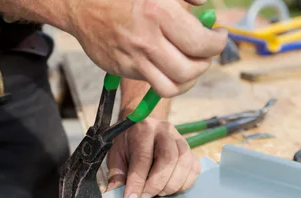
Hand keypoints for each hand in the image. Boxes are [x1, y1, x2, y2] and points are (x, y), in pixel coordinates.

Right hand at [66, 0, 226, 97]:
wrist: (81, 4)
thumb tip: (205, 7)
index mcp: (159, 12)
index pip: (201, 43)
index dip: (217, 44)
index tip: (219, 36)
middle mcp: (148, 40)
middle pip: (191, 68)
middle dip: (205, 62)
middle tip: (206, 52)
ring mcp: (134, 58)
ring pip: (174, 85)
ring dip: (189, 79)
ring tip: (191, 66)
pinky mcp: (124, 69)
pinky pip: (154, 86)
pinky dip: (169, 83)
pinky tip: (172, 70)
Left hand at [105, 118, 201, 197]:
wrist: (143, 127)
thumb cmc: (129, 144)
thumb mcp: (117, 155)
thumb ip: (116, 174)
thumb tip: (114, 194)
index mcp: (143, 129)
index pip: (143, 157)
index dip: (137, 181)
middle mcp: (165, 130)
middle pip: (168, 159)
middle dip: (156, 184)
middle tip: (145, 197)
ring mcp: (181, 139)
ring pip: (184, 164)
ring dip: (171, 185)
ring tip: (158, 194)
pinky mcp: (191, 150)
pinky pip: (194, 169)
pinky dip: (183, 183)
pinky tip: (170, 189)